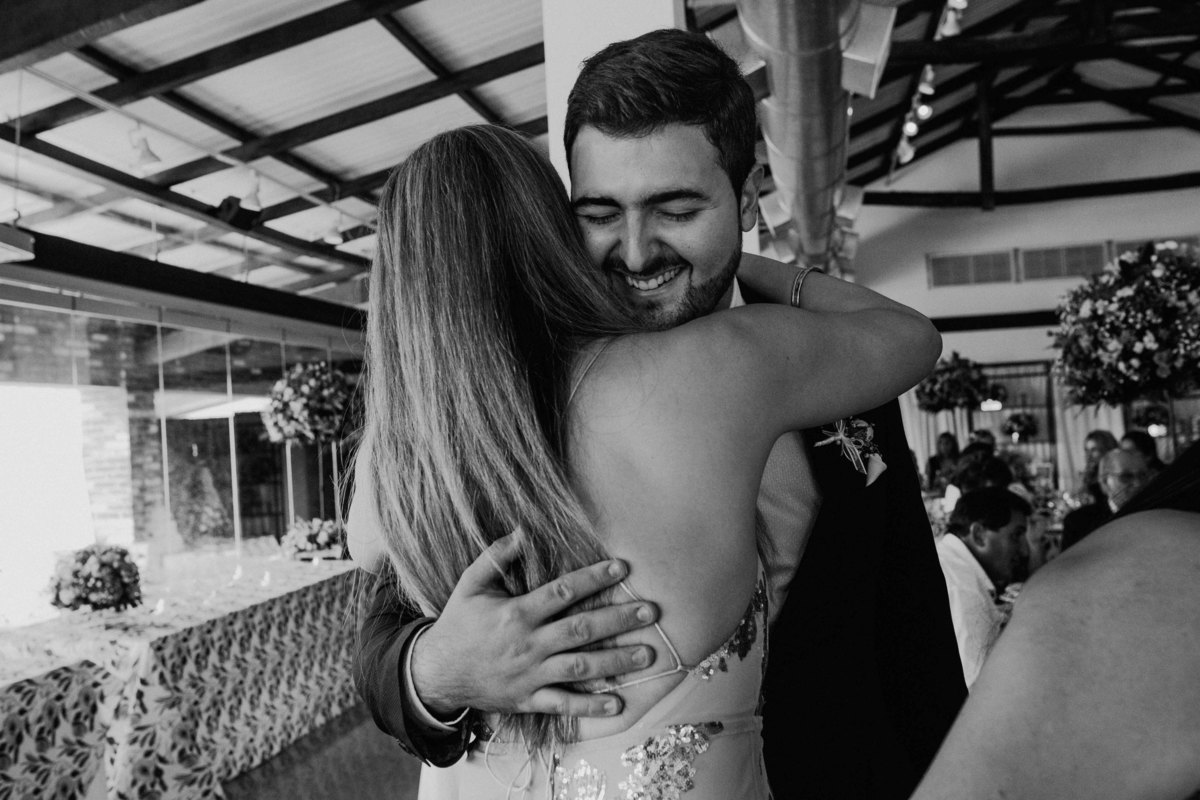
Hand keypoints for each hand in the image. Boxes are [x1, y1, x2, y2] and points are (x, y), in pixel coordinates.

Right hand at [410, 530, 658, 717]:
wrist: (435, 674)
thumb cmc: (458, 624)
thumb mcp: (470, 584)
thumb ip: (496, 556)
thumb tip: (522, 530)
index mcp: (516, 613)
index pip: (562, 592)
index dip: (593, 578)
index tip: (621, 568)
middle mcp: (527, 643)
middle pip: (581, 629)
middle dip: (618, 619)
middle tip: (651, 612)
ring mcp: (530, 674)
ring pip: (580, 667)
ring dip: (616, 661)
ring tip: (647, 655)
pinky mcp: (528, 699)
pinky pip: (564, 704)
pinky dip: (591, 705)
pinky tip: (618, 702)